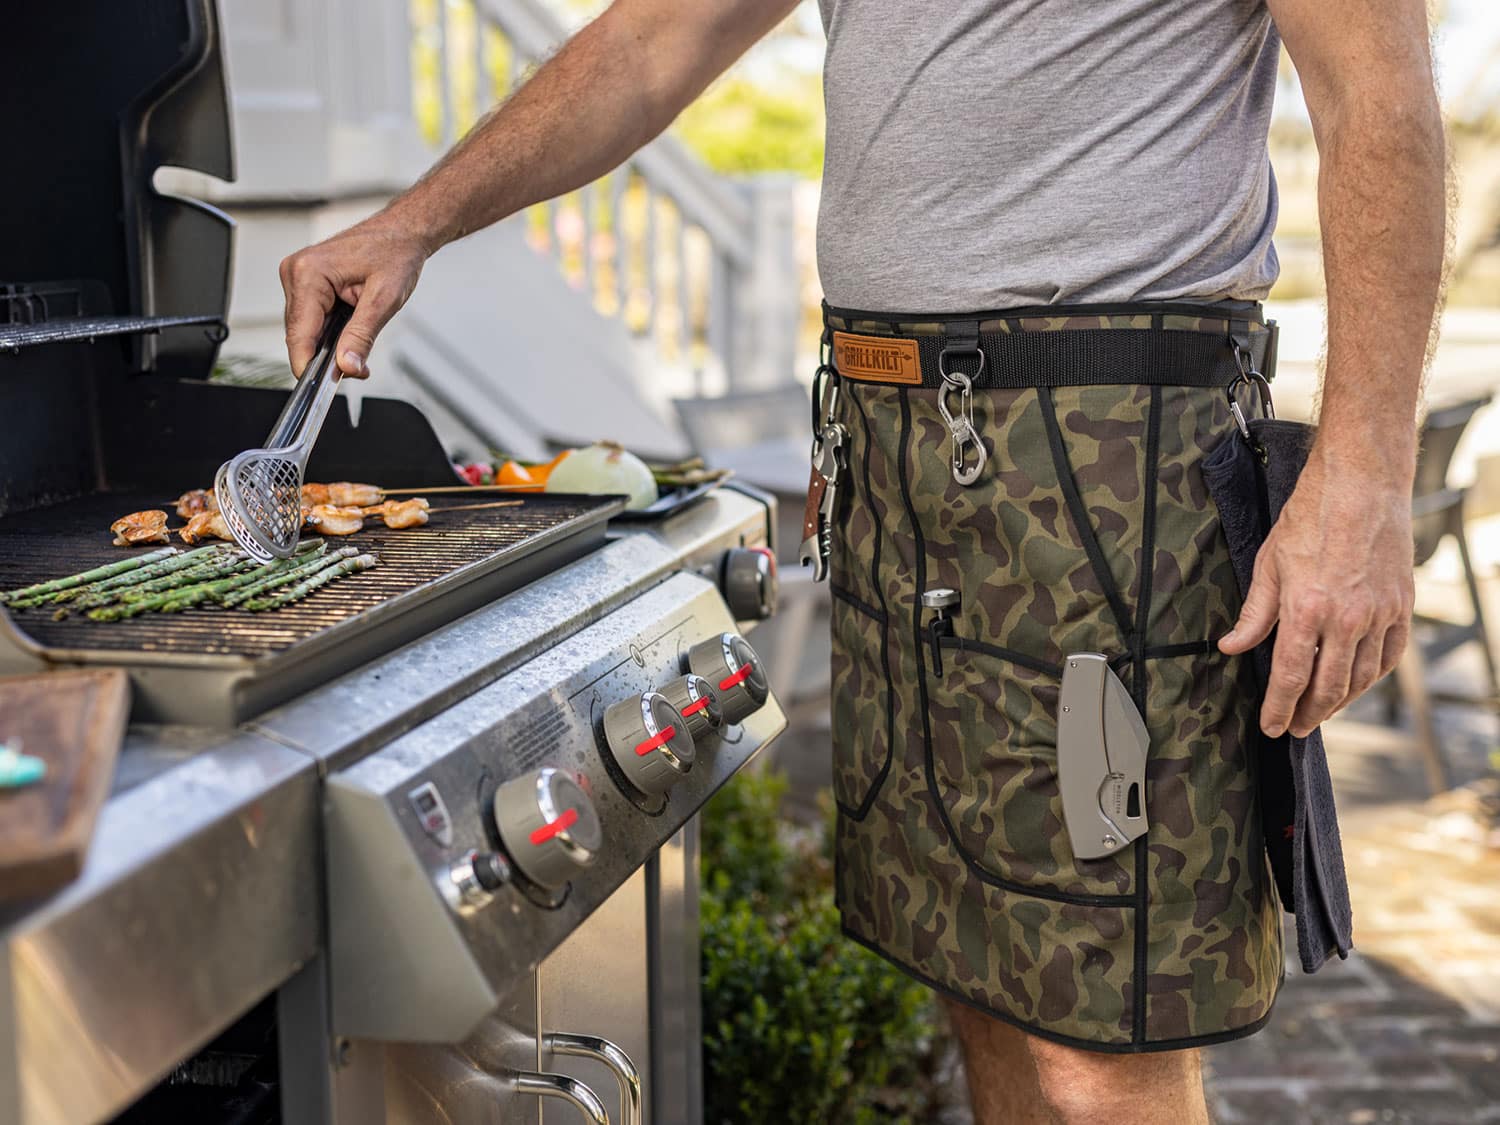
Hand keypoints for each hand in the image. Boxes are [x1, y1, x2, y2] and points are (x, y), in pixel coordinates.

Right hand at [279, 215, 430, 378]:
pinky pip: (311, 318)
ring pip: (305, 329)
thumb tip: (347, 367)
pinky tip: (349, 323)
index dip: (309, 366)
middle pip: (300, 335)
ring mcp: (297, 276)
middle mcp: (295, 272)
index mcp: (309, 272)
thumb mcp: (384, 300)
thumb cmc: (395, 253)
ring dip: (329, 342)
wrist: (402, 232)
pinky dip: (329, 330)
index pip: (299, 334)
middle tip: (358, 367)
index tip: (321, 389)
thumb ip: (362, 336)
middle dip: (326, 356)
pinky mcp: (305, 282)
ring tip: (360, 331)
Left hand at [1218, 447, 1414, 737]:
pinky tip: (1356, 684)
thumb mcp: (1268, 565)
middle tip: (1294, 728)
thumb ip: (1254, 615)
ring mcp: (1379, 614)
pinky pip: (1389, 656)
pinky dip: (1371, 677)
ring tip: (1320, 712)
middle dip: (1308, 714)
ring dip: (1339, 702)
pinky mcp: (1401, 606)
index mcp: (1307, 610)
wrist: (1361, 485)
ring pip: (1360, 678)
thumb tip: (1231, 647)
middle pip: (1327, 687)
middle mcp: (1346, 619)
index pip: (1290, 677)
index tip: (1271, 727)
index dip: (1278, 708)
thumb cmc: (1310, 518)